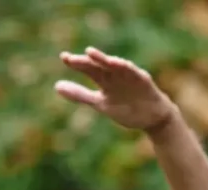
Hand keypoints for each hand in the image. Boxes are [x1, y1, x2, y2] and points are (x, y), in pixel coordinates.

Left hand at [56, 47, 176, 132]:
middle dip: (84, 62)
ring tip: (90, 53)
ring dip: (102, 59)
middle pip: (98, 66)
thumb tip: (56, 86)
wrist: (150, 117)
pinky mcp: (141, 80)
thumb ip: (79, 94)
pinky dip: (123, 67)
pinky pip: (131, 72)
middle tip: (69, 58)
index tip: (63, 57)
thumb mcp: (99, 103)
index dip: (76, 64)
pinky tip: (113, 62)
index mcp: (105, 81)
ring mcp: (128, 77)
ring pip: (114, 65)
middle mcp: (115, 76)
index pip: (89, 69)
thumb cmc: (125, 108)